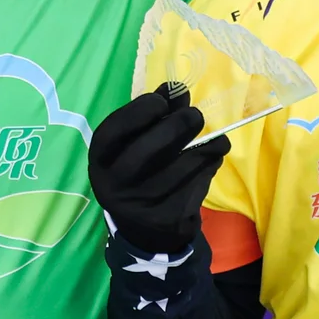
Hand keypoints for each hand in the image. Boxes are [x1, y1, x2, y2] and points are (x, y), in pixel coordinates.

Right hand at [91, 84, 228, 252]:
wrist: (145, 230)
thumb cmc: (139, 173)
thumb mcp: (134, 146)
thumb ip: (153, 115)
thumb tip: (178, 89)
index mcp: (101, 160)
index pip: (112, 132)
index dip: (138, 111)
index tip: (161, 100)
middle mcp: (115, 184)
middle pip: (147, 150)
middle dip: (178, 126)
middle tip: (196, 116)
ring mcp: (142, 204)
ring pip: (180, 167)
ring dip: (205, 147)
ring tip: (216, 139)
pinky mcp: (169, 217)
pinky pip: (196, 184)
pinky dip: (209, 166)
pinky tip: (212, 159)